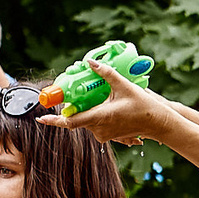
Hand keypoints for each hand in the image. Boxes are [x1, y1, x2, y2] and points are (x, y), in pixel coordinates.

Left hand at [43, 63, 176, 144]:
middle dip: (74, 105)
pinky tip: (107, 106)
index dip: (54, 120)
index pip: (70, 122)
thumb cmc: (142, 105)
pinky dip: (95, 114)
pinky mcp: (108, 136)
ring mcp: (103, 134)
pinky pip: (95, 124)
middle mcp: (99, 129)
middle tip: (75, 92)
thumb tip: (90, 62)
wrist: (157, 122)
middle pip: (77, 117)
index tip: (41, 118)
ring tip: (100, 97)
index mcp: (99, 117)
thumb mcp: (123, 85)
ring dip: (87, 109)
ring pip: (86, 120)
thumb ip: (105, 73)